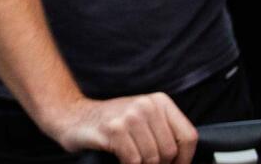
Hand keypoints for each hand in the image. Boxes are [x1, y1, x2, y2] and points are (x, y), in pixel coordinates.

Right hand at [43, 93, 197, 163]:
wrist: (72, 116)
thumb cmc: (111, 124)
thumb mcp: (143, 119)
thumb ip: (164, 132)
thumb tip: (184, 161)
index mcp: (158, 101)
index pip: (188, 137)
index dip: (184, 158)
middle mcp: (145, 105)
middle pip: (170, 151)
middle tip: (143, 161)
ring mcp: (129, 116)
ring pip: (152, 158)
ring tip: (130, 158)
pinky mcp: (114, 130)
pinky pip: (134, 160)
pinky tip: (119, 158)